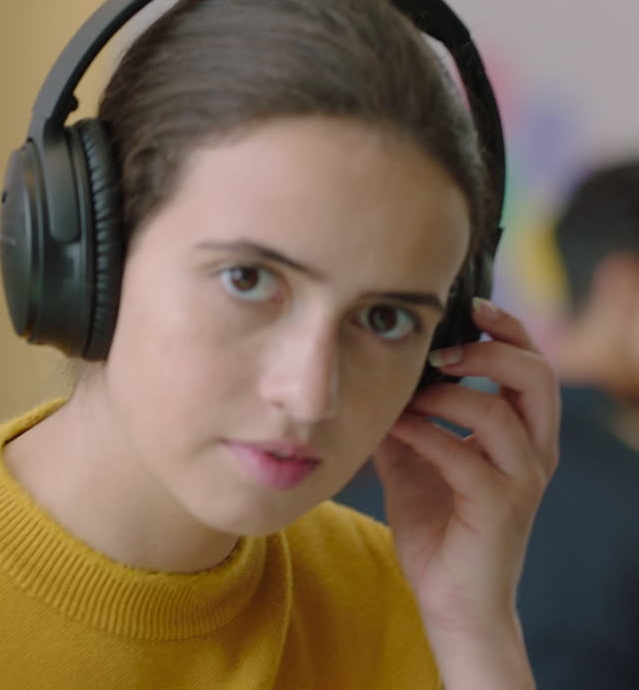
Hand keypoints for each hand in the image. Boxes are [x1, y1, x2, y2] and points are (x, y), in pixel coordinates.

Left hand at [373, 299, 558, 685]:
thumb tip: (368, 374)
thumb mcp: (413, 459)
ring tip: (411, 394)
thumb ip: (404, 417)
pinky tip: (395, 429)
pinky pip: (464, 455)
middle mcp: (533, 452)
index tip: (471, 306)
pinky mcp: (498, 508)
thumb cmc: (436, 527)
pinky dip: (426, 433)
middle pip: (537, 376)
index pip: (533, 365)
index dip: (507, 330)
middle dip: (489, 349)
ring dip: (448, 394)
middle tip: (441, 348)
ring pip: (502, 411)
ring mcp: (521, 481)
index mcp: (523, 435)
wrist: (451, 600)